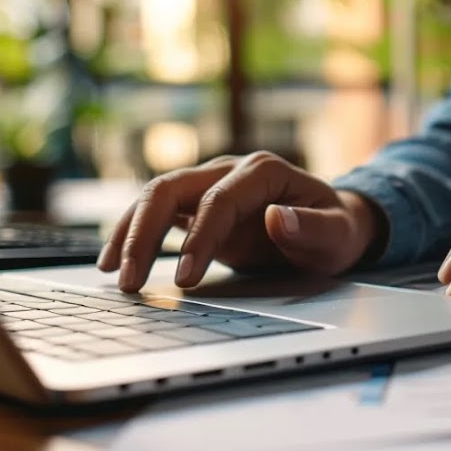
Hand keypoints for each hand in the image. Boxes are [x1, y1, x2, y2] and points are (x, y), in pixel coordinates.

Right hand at [98, 152, 377, 291]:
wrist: (331, 224)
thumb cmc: (336, 229)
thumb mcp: (338, 234)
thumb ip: (313, 228)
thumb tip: (277, 219)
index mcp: (262, 172)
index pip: (218, 200)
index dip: (199, 238)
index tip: (186, 279)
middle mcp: (228, 171)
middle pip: (170, 188)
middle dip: (144, 233)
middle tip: (129, 279)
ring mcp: (208, 186)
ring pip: (154, 198)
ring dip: (129, 233)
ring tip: (112, 274)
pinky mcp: (196, 207)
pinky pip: (157, 215)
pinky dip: (133, 236)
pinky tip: (115, 263)